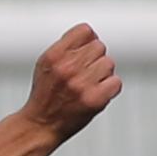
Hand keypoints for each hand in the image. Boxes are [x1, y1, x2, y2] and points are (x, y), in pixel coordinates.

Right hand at [26, 24, 120, 140]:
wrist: (41, 124)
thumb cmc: (46, 94)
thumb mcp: (46, 63)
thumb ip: (66, 47)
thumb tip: (92, 35)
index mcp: (54, 56)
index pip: (85, 31)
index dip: (87, 40)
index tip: (82, 51)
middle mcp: (67, 68)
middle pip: (99, 46)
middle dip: (94, 58)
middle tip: (83, 73)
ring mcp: (82, 84)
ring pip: (109, 63)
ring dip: (102, 73)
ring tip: (88, 84)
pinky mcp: (94, 99)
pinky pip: (116, 82)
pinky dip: (109, 88)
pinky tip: (97, 92)